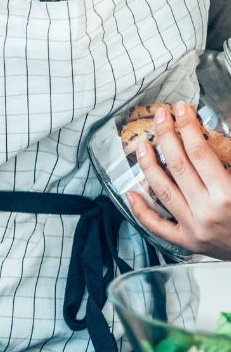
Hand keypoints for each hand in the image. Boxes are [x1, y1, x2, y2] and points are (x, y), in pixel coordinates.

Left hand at [125, 102, 230, 257]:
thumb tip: (226, 123)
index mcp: (228, 194)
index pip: (199, 152)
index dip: (187, 126)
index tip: (181, 109)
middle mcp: (207, 211)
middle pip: (178, 166)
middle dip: (166, 137)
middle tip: (160, 117)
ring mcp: (194, 228)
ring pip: (162, 191)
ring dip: (148, 165)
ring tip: (142, 145)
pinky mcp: (187, 242)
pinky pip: (157, 226)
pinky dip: (140, 210)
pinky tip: (130, 192)